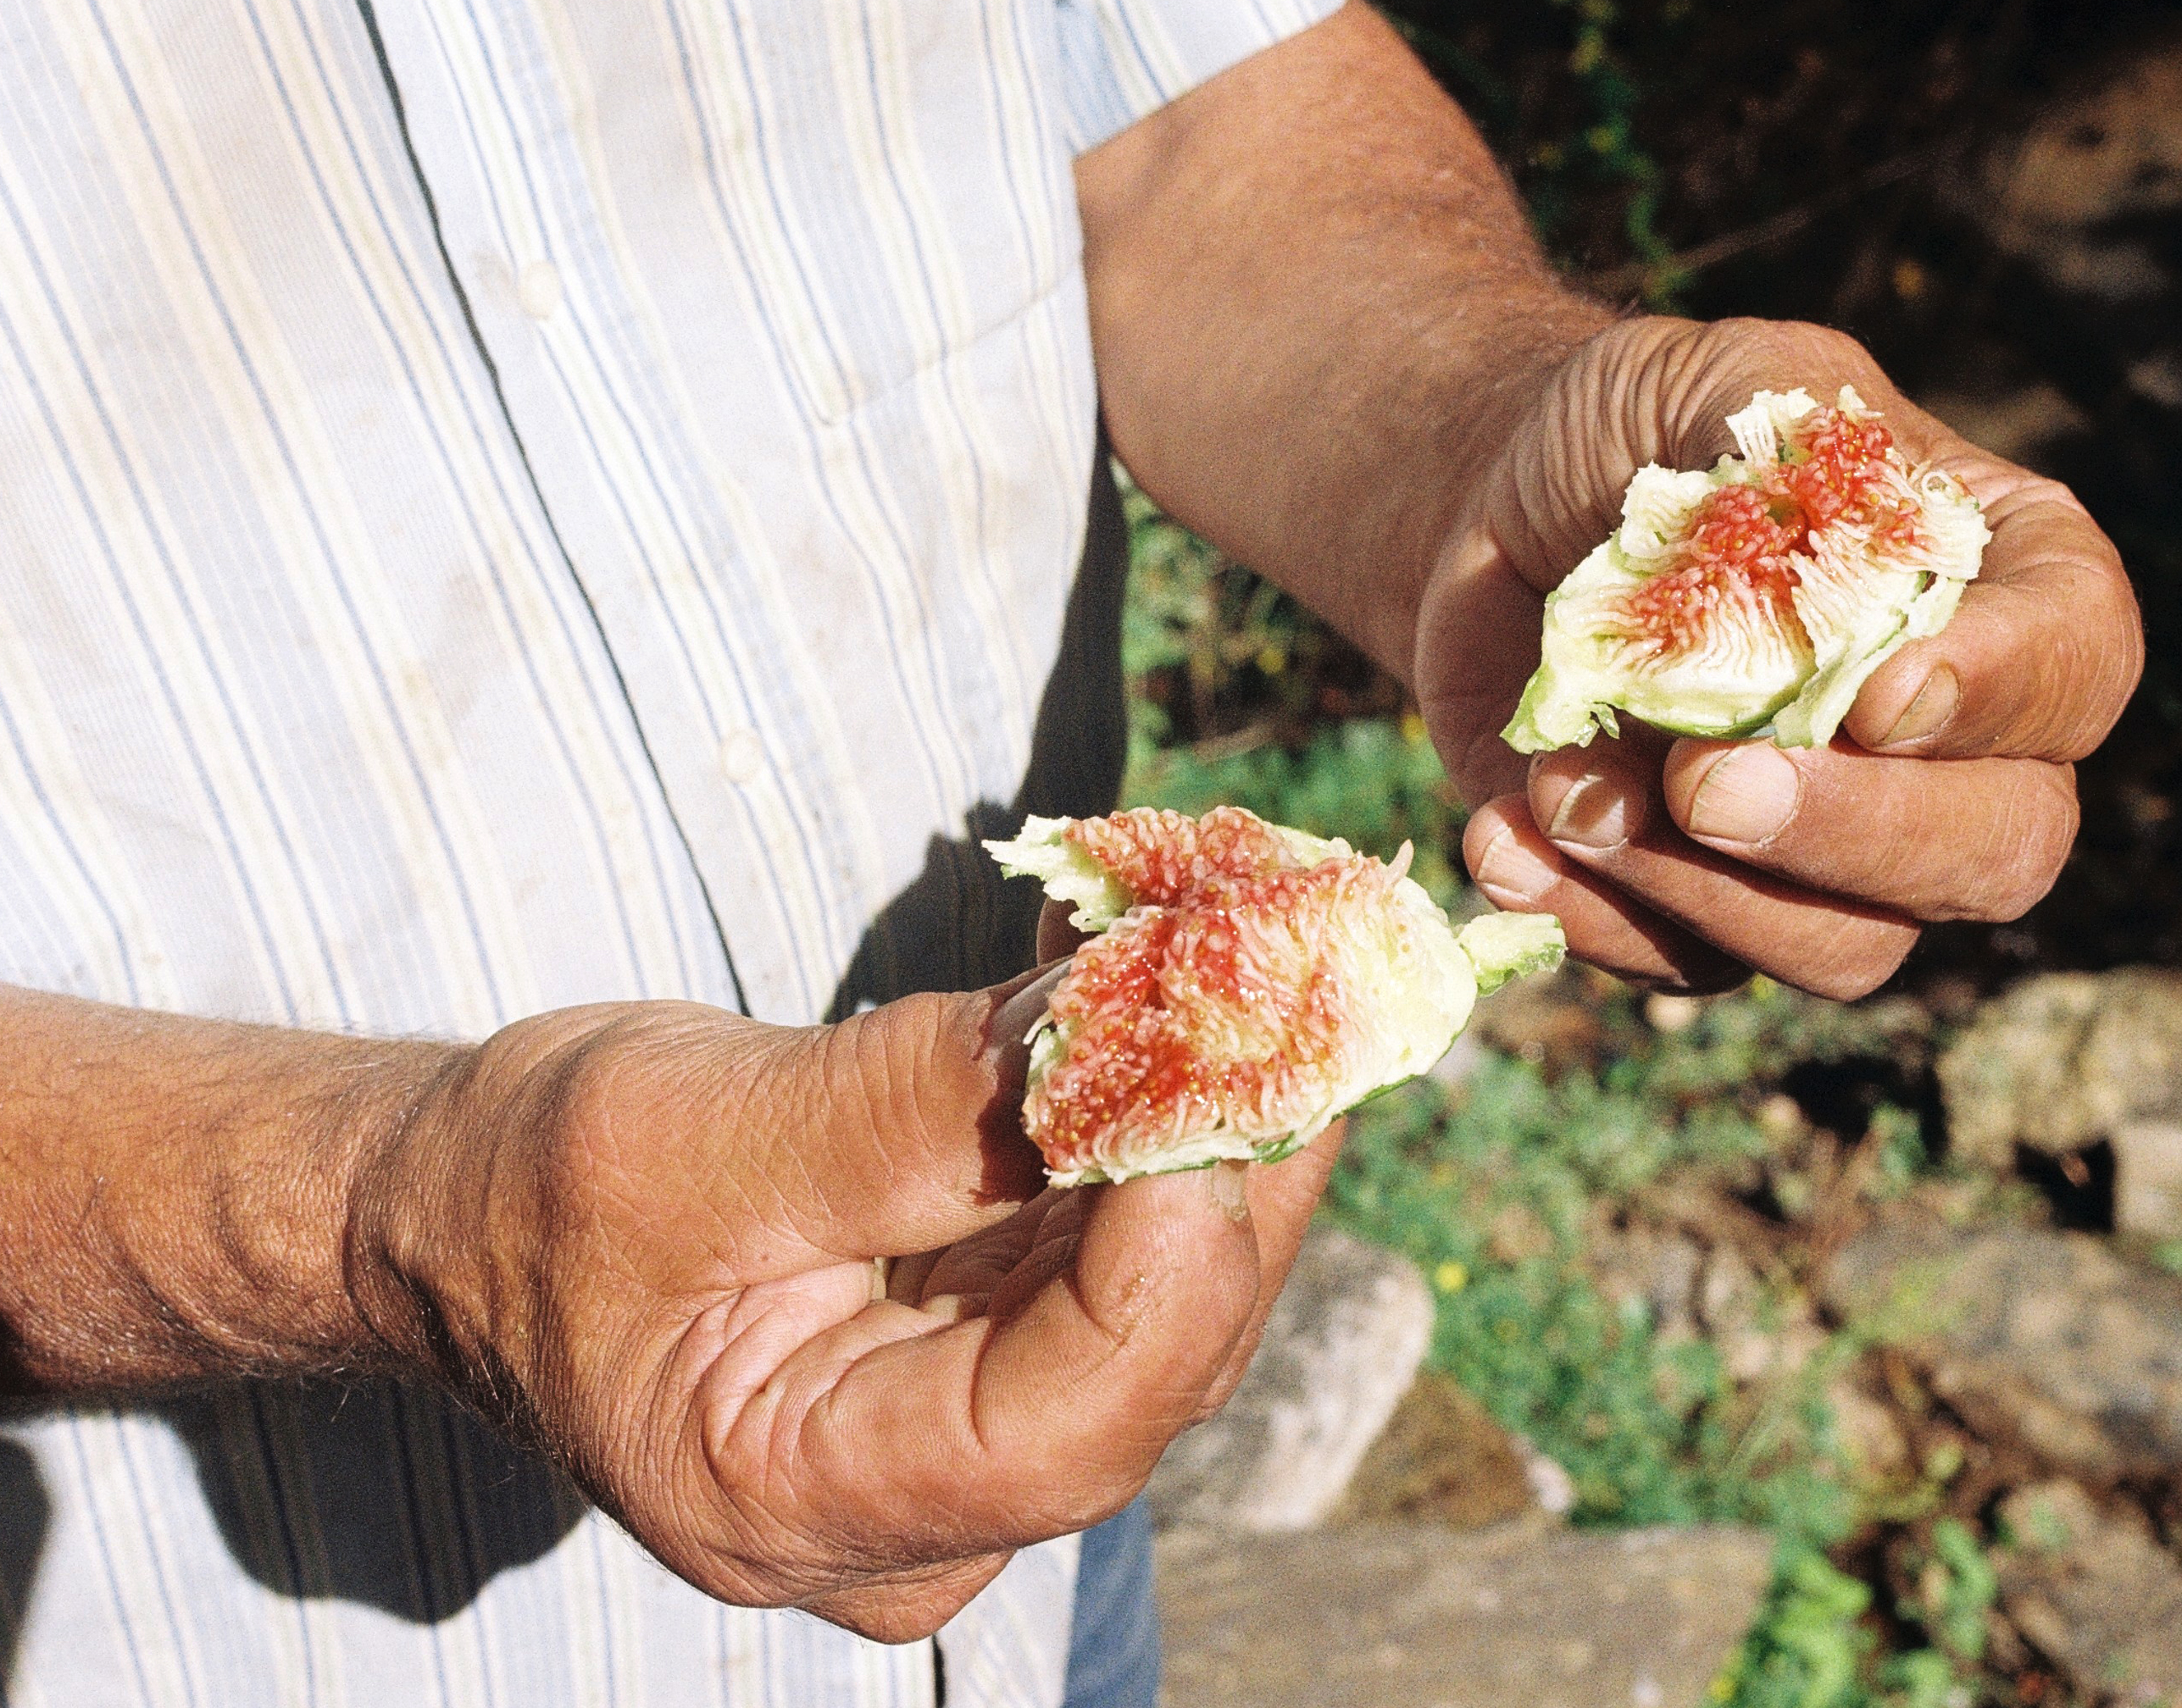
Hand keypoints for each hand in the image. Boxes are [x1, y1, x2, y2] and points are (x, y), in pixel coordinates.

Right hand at [350, 971, 1335, 1640]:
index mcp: (804, 1501)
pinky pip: (1140, 1228)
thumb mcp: (682, 1140)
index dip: (1174, 1255)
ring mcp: (983, 1424)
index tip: (1221, 1066)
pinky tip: (1206, 974)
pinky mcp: (1011, 1336)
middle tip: (1298, 962)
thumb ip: (902, 1111)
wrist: (475, 1215)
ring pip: (1177, 1280)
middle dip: (1235, 1144)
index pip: (1067, 1428)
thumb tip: (1120, 1025)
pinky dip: (1178, 1102)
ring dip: (1232, 1101)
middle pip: (1157, 1353)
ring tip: (1275, 937)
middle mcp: (928, 1504)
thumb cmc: (534, 1193)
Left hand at [1414, 316, 2142, 997]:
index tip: (1878, 696)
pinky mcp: (1709, 906)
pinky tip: (1504, 837)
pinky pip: (1691, 966)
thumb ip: (1796, 464)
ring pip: (1852, 948)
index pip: (2077, 662)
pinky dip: (1590, 915)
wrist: (1490, 514)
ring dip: (1703, 890)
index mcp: (2001, 587)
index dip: (2000, 695)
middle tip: (1706, 783)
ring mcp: (1836, 847)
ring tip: (1565, 790)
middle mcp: (1954, 746)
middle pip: (1997, 850)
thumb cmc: (1636, 436)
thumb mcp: (1718, 386)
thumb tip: (1844, 624)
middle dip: (1853, 834)